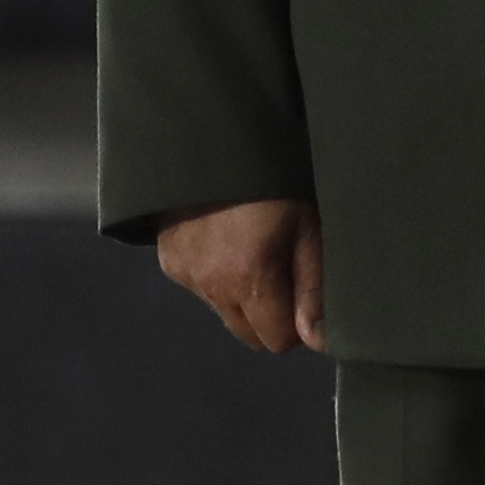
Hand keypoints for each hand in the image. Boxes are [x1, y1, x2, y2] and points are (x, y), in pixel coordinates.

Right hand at [156, 197, 324, 352]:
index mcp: (247, 279)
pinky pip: (201, 287)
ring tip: (252, 247)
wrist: (218, 141)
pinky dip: (216, 275)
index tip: (304, 290)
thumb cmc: (276, 181)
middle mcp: (209, 284)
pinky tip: (225, 239)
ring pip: (224, 311)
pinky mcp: (169, 260)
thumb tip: (316, 342)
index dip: (298, 324)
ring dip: (241, 294)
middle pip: (247, 334)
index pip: (276, 341)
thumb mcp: (310, 230)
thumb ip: (314, 291)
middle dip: (269, 314)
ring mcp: (184, 273)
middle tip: (283, 270)